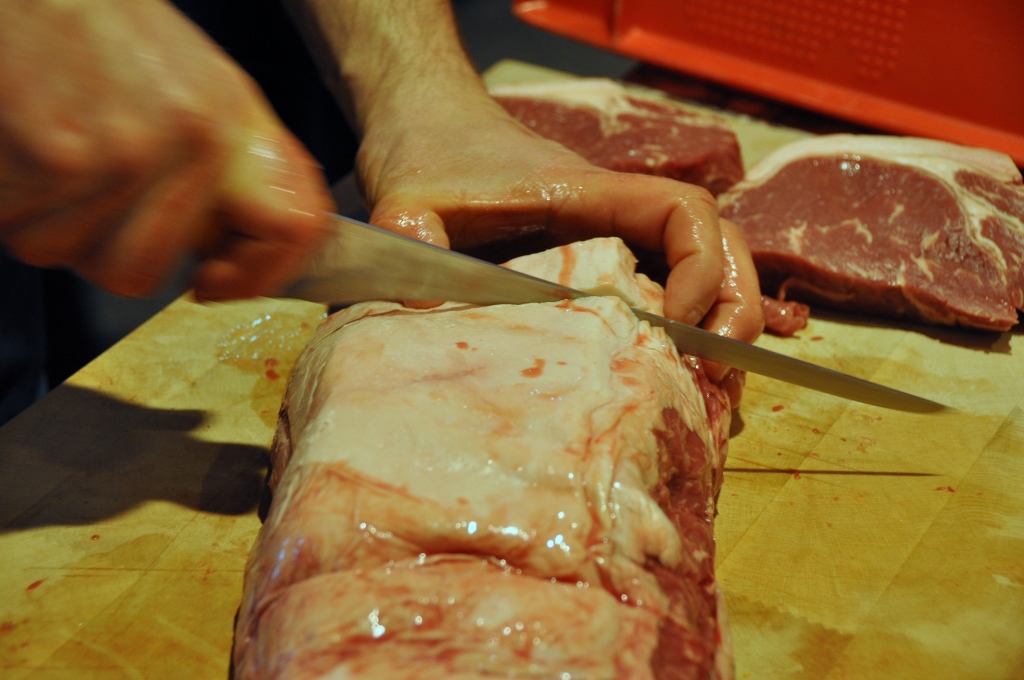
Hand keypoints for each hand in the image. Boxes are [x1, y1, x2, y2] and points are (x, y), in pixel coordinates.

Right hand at [0, 0, 332, 299]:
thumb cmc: (105, 29)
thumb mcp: (200, 85)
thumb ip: (231, 170)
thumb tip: (236, 244)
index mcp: (234, 120)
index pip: (292, 228)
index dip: (254, 277)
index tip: (217, 281)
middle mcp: (192, 137)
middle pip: (148, 271)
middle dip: (110, 244)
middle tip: (94, 187)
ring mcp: (124, 152)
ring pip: (86, 260)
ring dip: (58, 227)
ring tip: (57, 155)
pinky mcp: (56, 157)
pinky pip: (28, 233)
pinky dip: (14, 206)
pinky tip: (26, 148)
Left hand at [359, 95, 763, 387]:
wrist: (427, 129)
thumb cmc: (429, 156)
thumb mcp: (408, 201)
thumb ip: (412, 241)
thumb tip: (422, 309)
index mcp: (589, 195)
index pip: (682, 211)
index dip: (701, 265)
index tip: (674, 322)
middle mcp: (615, 219)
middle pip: (719, 244)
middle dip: (734, 305)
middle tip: (715, 370)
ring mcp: (610, 245)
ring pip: (702, 269)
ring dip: (720, 323)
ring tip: (705, 383)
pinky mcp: (593, 271)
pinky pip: (661, 293)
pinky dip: (682, 334)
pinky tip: (662, 378)